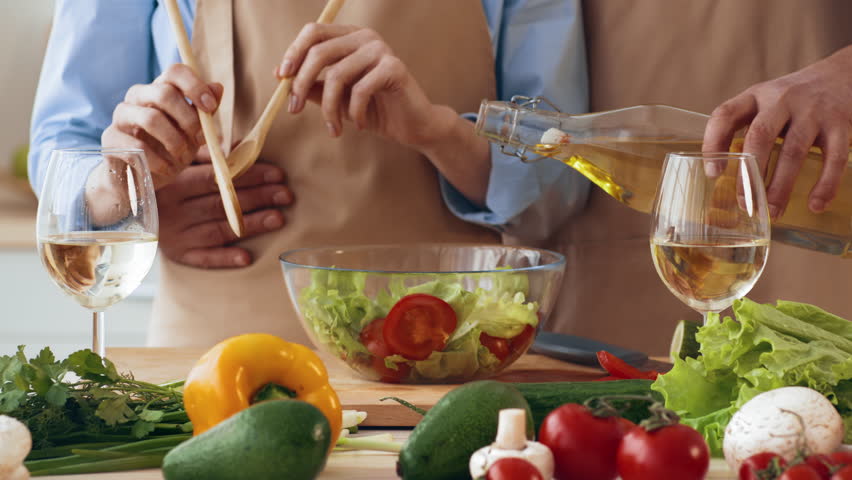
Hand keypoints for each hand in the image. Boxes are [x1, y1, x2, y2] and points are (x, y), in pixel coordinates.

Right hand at [102, 64, 223, 188]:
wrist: (143, 178)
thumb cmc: (170, 150)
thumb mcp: (193, 132)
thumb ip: (203, 111)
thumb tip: (218, 87)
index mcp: (160, 89)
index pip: (175, 71)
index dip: (195, 86)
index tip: (210, 108)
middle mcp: (138, 96)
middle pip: (164, 93)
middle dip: (188, 120)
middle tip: (199, 140)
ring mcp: (121, 115)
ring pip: (151, 118)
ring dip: (175, 142)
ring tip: (183, 158)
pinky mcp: (110, 138)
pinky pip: (138, 147)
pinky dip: (159, 161)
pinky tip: (167, 169)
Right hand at [157, 151, 293, 267]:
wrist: (129, 211)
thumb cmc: (164, 182)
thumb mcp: (177, 163)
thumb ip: (204, 155)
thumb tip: (240, 144)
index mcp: (174, 181)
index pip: (217, 177)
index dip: (249, 175)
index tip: (277, 173)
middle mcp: (173, 208)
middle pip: (221, 202)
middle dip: (258, 197)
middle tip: (286, 195)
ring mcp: (175, 233)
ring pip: (218, 228)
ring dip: (250, 224)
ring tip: (278, 218)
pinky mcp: (177, 254)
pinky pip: (202, 258)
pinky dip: (224, 258)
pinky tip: (246, 258)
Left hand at [276, 23, 491, 204]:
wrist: (413, 126)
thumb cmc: (375, 110)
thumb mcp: (338, 98)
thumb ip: (316, 87)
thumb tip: (284, 79)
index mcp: (350, 38)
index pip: (313, 32)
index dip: (293, 53)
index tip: (281, 78)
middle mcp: (365, 37)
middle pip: (319, 52)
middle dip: (301, 83)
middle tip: (294, 109)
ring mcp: (381, 50)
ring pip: (337, 76)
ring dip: (329, 109)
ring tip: (333, 128)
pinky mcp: (394, 68)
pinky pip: (360, 90)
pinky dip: (354, 113)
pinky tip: (358, 125)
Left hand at [703, 46, 851, 218]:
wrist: (841, 75)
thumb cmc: (792, 100)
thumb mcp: (763, 103)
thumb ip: (743, 129)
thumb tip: (719, 174)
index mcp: (756, 96)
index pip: (726, 115)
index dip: (713, 142)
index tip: (712, 173)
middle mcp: (782, 100)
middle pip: (760, 136)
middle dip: (750, 174)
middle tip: (744, 204)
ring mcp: (813, 112)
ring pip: (793, 151)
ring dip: (781, 186)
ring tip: (772, 212)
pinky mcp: (841, 124)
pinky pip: (834, 158)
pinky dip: (825, 184)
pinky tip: (816, 205)